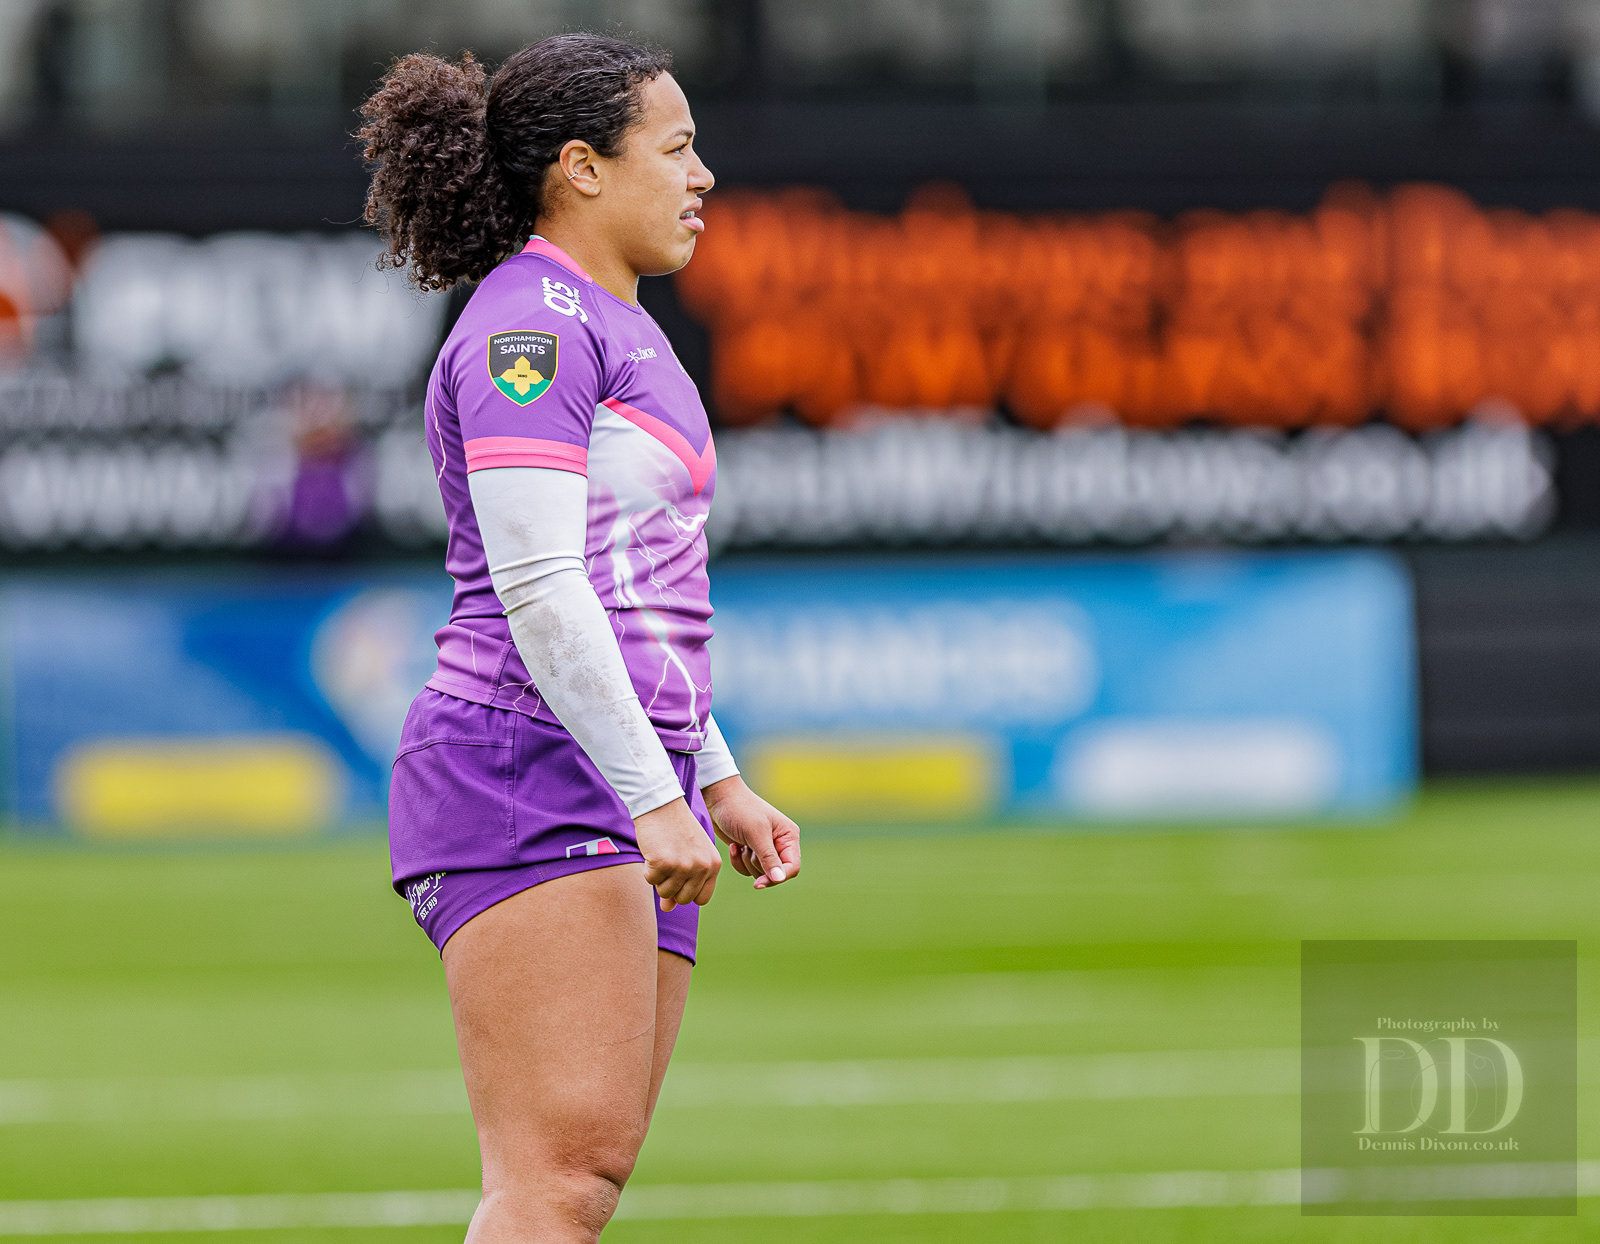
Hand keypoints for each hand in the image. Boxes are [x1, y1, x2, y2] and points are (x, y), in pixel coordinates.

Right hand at [633, 798, 721, 911]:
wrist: (662, 804)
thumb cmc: (676, 829)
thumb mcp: (688, 854)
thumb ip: (683, 882)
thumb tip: (667, 908)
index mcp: (713, 864)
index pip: (702, 899)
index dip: (687, 893)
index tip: (679, 878)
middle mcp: (701, 867)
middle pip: (683, 899)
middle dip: (671, 887)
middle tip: (667, 865)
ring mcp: (683, 866)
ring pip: (665, 892)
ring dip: (658, 878)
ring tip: (661, 855)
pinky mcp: (663, 862)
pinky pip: (651, 880)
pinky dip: (647, 869)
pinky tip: (652, 851)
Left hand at [702, 776, 800, 891]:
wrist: (718, 798)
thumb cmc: (739, 810)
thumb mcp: (755, 833)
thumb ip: (768, 858)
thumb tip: (779, 879)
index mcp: (788, 836)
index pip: (792, 867)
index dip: (778, 877)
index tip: (759, 883)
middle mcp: (779, 843)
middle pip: (775, 873)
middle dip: (757, 865)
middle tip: (748, 847)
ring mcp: (764, 848)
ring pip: (760, 872)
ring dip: (746, 862)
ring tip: (741, 843)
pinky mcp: (750, 851)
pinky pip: (747, 869)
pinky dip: (738, 861)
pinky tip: (733, 846)